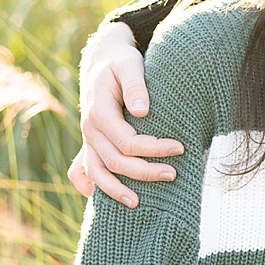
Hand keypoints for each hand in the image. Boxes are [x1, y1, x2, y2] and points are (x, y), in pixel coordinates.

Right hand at [74, 22, 179, 207]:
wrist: (102, 61)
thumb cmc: (121, 62)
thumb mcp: (129, 64)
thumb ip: (135, 84)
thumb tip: (142, 111)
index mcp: (99, 111)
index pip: (127, 141)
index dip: (153, 149)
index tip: (180, 148)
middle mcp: (89, 128)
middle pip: (115, 161)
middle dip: (144, 171)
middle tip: (174, 174)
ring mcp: (88, 138)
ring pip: (97, 172)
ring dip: (115, 190)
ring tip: (137, 203)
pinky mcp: (91, 143)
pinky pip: (84, 170)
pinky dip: (90, 186)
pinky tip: (101, 199)